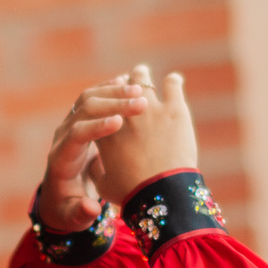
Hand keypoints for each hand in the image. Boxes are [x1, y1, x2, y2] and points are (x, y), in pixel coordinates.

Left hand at [35, 74, 147, 230]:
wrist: (60, 197)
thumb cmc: (68, 210)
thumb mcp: (73, 217)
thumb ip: (81, 213)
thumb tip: (91, 207)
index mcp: (61, 159)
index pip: (76, 135)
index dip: (96, 127)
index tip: (119, 122)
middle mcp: (63, 136)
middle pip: (83, 110)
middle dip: (111, 103)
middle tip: (140, 101)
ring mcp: (71, 125)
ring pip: (89, 98)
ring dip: (114, 92)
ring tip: (140, 90)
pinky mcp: (81, 121)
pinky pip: (95, 98)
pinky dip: (112, 90)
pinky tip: (132, 84)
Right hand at [91, 64, 197, 204]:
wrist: (161, 192)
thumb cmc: (132, 192)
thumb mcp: (104, 185)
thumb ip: (96, 170)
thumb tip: (93, 163)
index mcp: (103, 132)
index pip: (99, 107)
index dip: (105, 102)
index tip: (109, 101)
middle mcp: (122, 114)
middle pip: (117, 88)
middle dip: (121, 84)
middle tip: (128, 85)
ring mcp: (148, 107)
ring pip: (141, 77)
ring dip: (142, 75)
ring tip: (146, 75)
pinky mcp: (174, 108)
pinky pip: (172, 84)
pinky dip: (172, 81)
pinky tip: (173, 81)